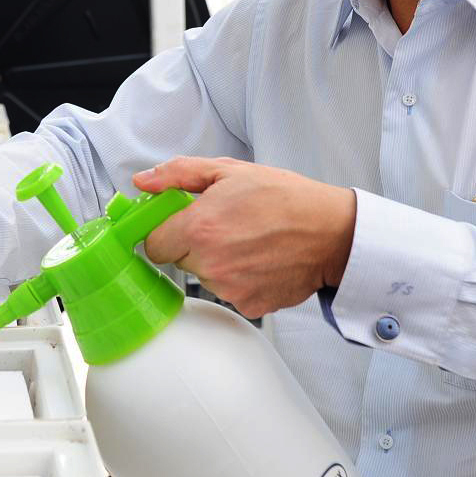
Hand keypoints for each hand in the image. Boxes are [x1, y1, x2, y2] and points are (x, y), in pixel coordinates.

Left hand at [134, 157, 355, 318]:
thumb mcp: (230, 171)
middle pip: (178, 261)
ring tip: (248, 241)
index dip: (165, 231)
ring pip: (204, 277)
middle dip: (192, 244)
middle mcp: (210, 263)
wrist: (332, 232)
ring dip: (217, 262)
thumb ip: (179, 174)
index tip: (180, 224)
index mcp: (199, 228)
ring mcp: (229, 288)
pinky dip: (240, 279)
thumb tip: (143, 181)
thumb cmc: (286, 198)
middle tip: (225, 225)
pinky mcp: (248, 305)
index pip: (153, 244)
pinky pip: (229, 293)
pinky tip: (260, 260)